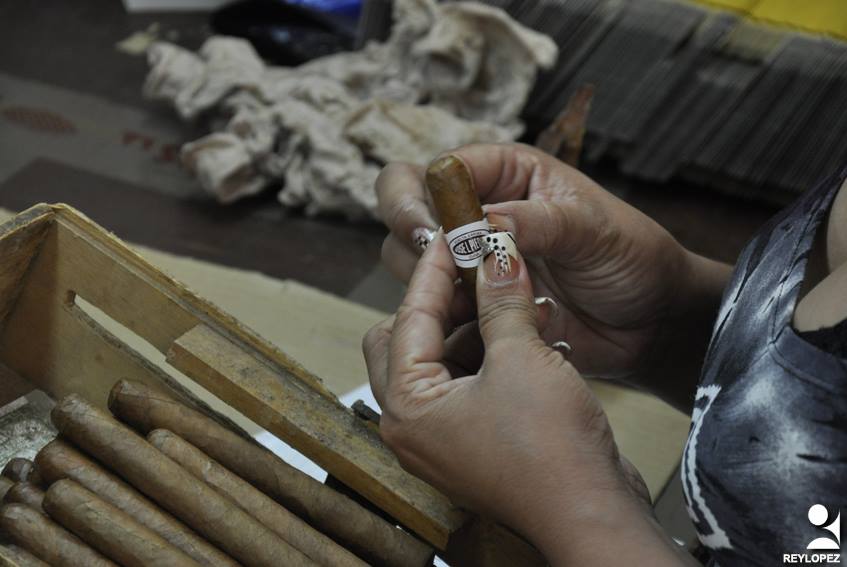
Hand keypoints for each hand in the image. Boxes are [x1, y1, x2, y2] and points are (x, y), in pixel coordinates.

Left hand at [363, 234, 691, 564]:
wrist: (593, 513)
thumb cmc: (550, 451)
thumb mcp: (522, 358)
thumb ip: (500, 300)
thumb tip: (494, 252)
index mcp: (407, 406)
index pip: (408, 317)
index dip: (434, 270)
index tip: (455, 235)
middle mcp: (413, 425)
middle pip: (407, 340)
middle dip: (441, 301)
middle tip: (474, 268)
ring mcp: (443, 437)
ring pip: (440, 360)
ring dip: (472, 326)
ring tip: (510, 295)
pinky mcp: (474, 441)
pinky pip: (468, 383)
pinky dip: (489, 354)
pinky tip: (526, 330)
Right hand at [376, 143, 728, 408]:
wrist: (650, 324)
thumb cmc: (632, 259)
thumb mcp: (593, 228)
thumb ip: (539, 221)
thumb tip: (484, 223)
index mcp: (507, 176)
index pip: (442, 169)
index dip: (424, 193)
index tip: (434, 230)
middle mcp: (479, 214)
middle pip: (407, 205)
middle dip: (408, 228)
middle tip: (431, 256)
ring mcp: (471, 262)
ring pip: (410, 259)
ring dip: (425, 279)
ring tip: (470, 300)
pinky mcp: (473, 307)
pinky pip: (433, 308)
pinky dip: (440, 319)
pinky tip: (473, 330)